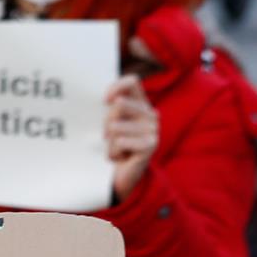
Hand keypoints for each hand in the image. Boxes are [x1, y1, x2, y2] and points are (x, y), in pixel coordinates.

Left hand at [105, 75, 157, 200]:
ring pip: (116, 126)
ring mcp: (153, 129)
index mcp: (141, 104)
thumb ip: (109, 108)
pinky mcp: (150, 145)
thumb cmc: (112, 146)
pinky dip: (113, 152)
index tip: (104, 101)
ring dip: (109, 141)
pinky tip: (121, 157)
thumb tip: (105, 98)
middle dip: (106, 122)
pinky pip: (120, 142)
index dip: (116, 87)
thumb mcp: (108, 123)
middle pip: (119, 104)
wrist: (119, 175)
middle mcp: (150, 114)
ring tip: (116, 149)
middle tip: (107, 136)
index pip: (132, 81)